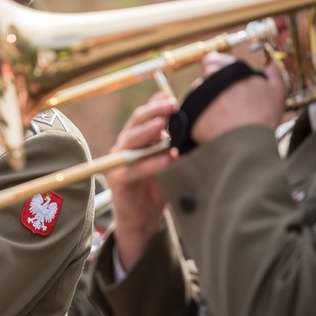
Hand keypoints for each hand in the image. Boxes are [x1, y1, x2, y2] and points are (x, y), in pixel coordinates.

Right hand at [106, 91, 177, 270]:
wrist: (143, 217)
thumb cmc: (159, 184)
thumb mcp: (170, 159)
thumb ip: (177, 141)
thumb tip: (197, 120)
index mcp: (137, 136)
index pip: (144, 115)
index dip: (156, 105)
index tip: (173, 99)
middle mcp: (125, 145)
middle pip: (136, 123)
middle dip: (153, 113)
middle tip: (171, 106)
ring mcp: (118, 161)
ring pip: (132, 141)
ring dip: (149, 133)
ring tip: (165, 128)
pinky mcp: (117, 178)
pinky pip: (134, 168)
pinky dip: (151, 162)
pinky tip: (168, 158)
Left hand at [190, 53, 286, 145]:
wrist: (246, 144)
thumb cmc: (262, 119)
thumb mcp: (276, 92)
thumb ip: (273, 73)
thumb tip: (269, 63)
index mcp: (231, 69)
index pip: (213, 60)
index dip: (215, 68)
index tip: (219, 80)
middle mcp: (211, 76)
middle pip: (205, 77)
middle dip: (211, 86)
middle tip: (225, 102)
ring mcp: (197, 92)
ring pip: (196, 93)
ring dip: (203, 101)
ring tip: (219, 116)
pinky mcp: (187, 109)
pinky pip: (187, 109)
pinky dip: (194, 115)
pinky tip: (209, 123)